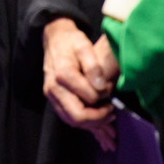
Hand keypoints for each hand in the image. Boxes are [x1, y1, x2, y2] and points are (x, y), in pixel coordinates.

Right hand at [41, 17, 118, 149]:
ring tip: (107, 117)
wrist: (54, 39)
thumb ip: (94, 66)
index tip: (111, 90)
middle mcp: (54, 88)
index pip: (88, 98)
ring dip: (91, 124)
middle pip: (77, 117)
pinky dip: (83, 122)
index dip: (104, 99)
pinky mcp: (52, 98)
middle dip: (98, 119)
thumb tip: (101, 88)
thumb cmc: (71, 41)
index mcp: (63, 74)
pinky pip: (67, 117)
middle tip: (112, 112)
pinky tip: (96, 119)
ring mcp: (51, 95)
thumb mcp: (84, 46)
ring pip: (71, 121)